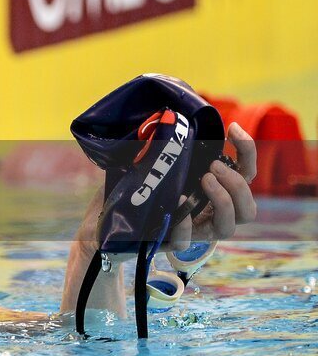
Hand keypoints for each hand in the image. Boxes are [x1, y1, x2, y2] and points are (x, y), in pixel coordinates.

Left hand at [73, 122, 257, 257]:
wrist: (106, 226)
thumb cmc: (135, 189)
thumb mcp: (152, 162)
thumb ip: (163, 145)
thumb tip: (165, 112)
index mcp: (213, 192)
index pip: (246, 174)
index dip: (247, 150)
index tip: (233, 127)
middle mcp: (210, 214)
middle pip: (248, 209)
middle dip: (237, 184)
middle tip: (213, 166)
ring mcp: (193, 232)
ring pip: (229, 227)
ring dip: (223, 200)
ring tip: (205, 179)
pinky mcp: (171, 244)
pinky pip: (185, 242)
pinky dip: (184, 224)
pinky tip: (177, 204)